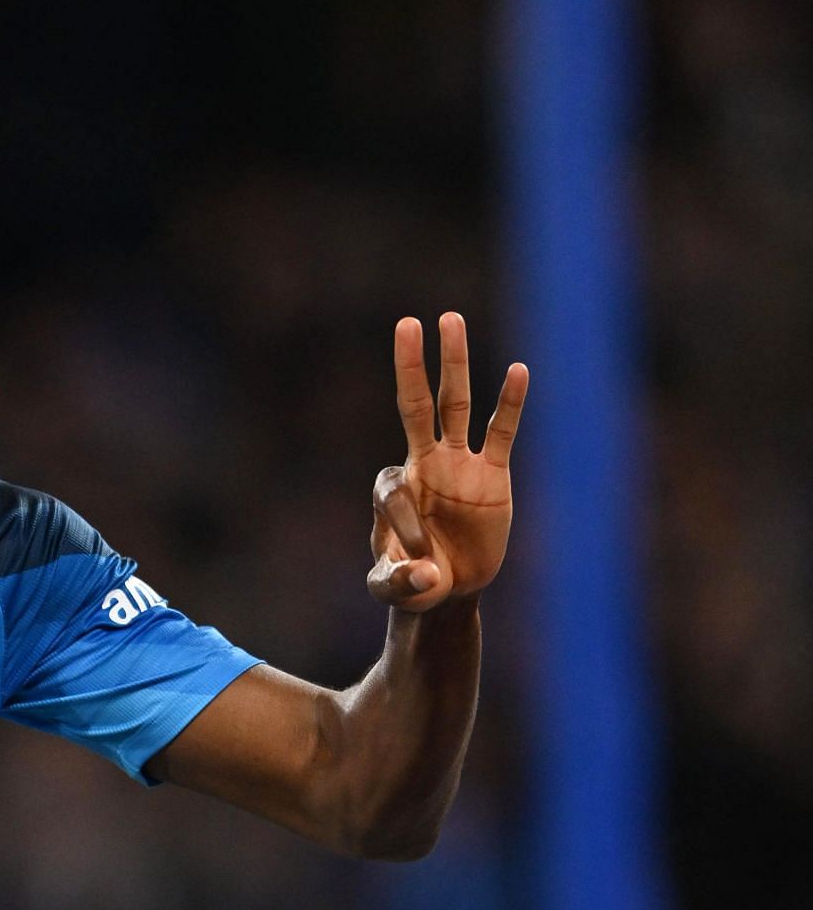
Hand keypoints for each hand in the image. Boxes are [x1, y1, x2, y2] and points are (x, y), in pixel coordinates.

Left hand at [369, 312, 527, 612]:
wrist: (445, 588)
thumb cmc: (410, 583)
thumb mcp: (394, 589)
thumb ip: (401, 584)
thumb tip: (427, 574)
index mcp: (392, 490)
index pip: (395, 491)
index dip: (407, 527)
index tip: (421, 566)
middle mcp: (422, 464)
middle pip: (416, 405)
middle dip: (411, 367)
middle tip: (407, 323)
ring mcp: (458, 464)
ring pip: (456, 405)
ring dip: (454, 365)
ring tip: (450, 319)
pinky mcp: (492, 474)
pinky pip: (501, 432)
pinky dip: (510, 404)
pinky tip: (517, 371)